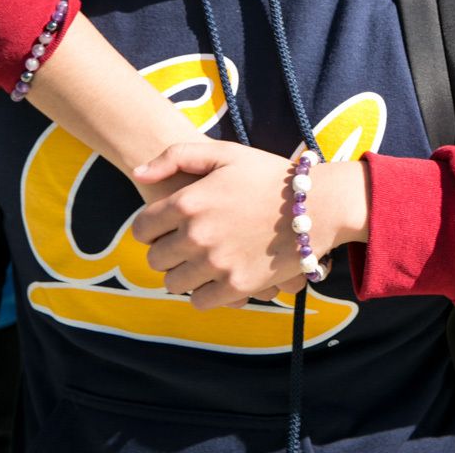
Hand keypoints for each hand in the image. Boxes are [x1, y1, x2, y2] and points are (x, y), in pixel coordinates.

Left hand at [132, 142, 304, 307]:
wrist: (316, 204)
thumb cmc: (267, 175)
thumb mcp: (224, 153)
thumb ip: (175, 156)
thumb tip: (138, 173)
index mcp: (189, 201)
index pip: (141, 228)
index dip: (150, 227)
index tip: (165, 226)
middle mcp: (197, 235)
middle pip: (155, 259)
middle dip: (166, 250)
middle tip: (187, 241)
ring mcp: (217, 264)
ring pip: (173, 283)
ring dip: (183, 273)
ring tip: (202, 259)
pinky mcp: (237, 287)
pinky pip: (199, 301)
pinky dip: (203, 292)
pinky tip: (217, 274)